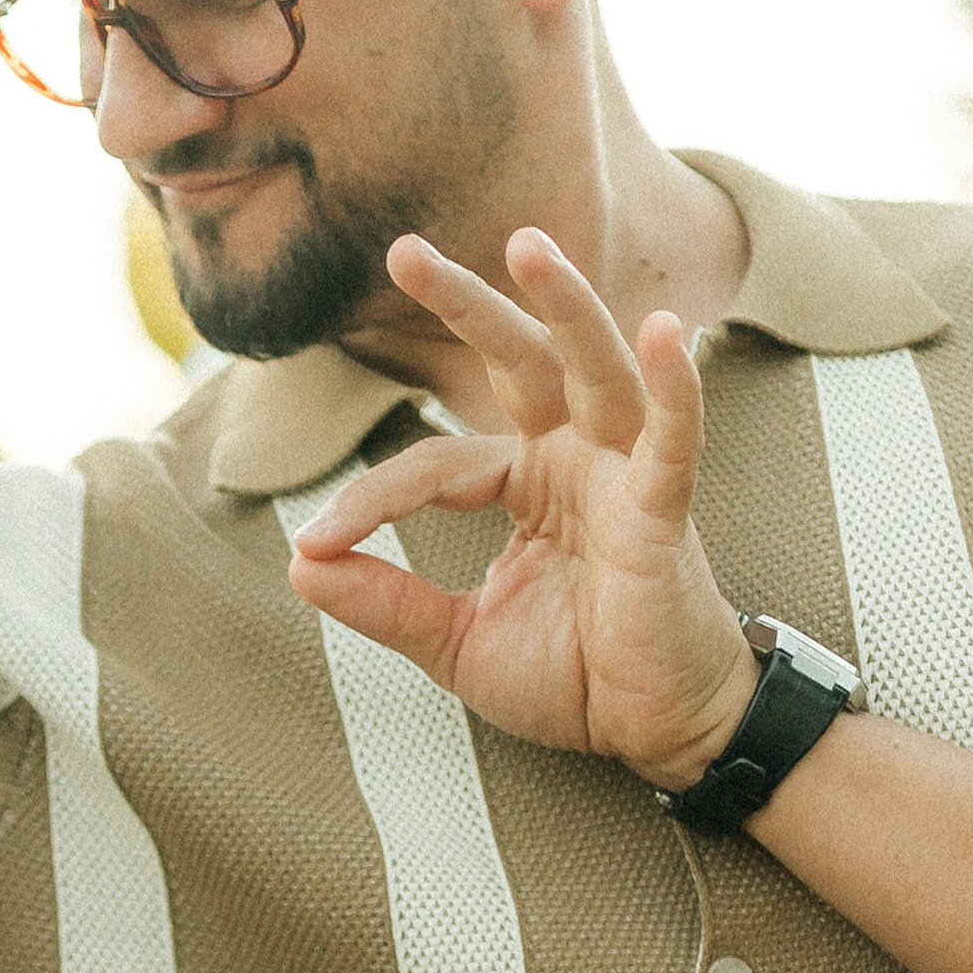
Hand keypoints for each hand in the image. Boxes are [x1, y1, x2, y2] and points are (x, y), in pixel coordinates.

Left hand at [286, 231, 756, 787]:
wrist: (654, 729)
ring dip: (564, 304)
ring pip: (593, 369)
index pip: (434, 465)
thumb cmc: (574, 677)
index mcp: (523, 483)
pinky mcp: (665, 508)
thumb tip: (298, 563)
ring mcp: (621, 475)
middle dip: (465, 305)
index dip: (372, 500)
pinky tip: (666, 330)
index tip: (317, 543)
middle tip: (402, 250)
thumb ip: (385, 603)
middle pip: (515, 362)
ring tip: (526, 243)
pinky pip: (673, 436)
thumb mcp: (456, 643)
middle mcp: (572, 459)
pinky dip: (675, 385)